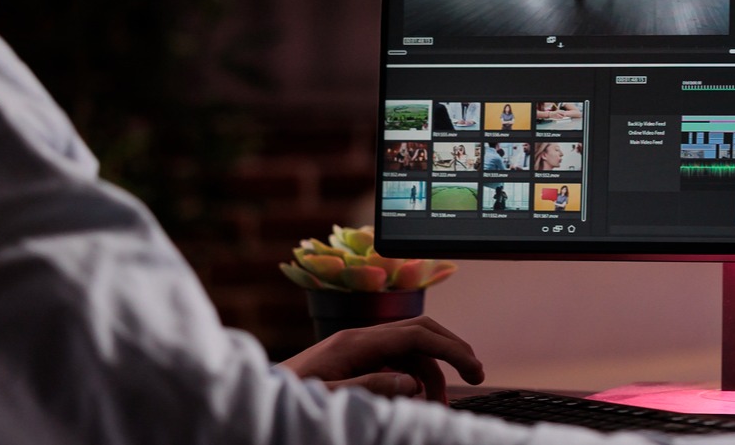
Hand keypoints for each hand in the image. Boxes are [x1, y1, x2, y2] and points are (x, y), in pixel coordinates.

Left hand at [280, 316, 482, 400]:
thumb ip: (372, 386)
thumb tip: (412, 382)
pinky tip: (413, 397)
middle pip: (420, 331)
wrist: (259, 396)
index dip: (452, 349)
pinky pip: (395, 360)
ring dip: (431, 372)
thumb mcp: (331, 396)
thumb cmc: (289, 396)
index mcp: (357, 341)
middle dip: (451, 349)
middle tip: (475, 374)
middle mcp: (360, 338)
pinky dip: (412, 376)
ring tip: (437, 404)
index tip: (474, 370)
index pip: (418, 335)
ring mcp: (358, 347)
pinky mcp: (354, 359)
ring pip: (411, 349)